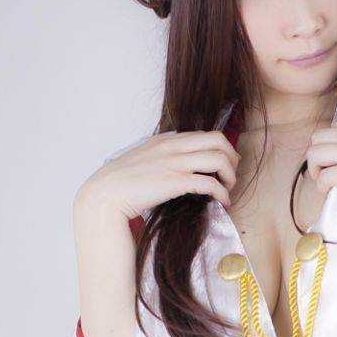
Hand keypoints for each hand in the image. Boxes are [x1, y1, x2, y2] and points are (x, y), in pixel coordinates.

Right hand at [74, 129, 240, 220]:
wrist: (104, 196)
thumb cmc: (119, 184)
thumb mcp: (141, 161)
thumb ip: (159, 158)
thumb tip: (174, 167)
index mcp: (165, 140)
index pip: (204, 134)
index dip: (221, 150)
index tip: (224, 165)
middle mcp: (173, 146)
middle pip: (219, 140)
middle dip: (232, 158)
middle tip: (230, 176)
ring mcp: (175, 163)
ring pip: (220, 159)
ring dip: (231, 176)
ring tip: (228, 189)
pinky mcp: (176, 182)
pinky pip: (211, 183)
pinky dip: (223, 193)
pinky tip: (223, 202)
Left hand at [304, 103, 336, 204]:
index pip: (335, 126)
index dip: (330, 144)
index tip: (335, 159)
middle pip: (318, 137)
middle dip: (316, 155)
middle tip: (324, 171)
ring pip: (315, 154)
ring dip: (314, 170)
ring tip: (324, 183)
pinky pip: (325, 176)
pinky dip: (322, 186)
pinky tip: (329, 192)